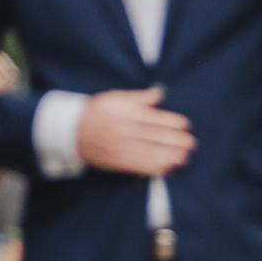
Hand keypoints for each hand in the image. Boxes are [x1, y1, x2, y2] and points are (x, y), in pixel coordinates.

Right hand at [74, 89, 193, 178]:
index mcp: (125, 113)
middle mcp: (124, 131)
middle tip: (191, 143)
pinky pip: (139, 166)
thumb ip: (138, 97)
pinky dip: (154, 167)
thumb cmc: (96, 112)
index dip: (172, 122)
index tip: (185, 125)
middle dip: (175, 140)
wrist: (70, 131)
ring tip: (184, 157)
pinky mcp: (116, 162)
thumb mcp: (115, 98)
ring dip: (169, 156)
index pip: (153, 119)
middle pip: (154, 137)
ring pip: (149, 153)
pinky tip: (167, 167)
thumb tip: (159, 93)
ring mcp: (120, 148)